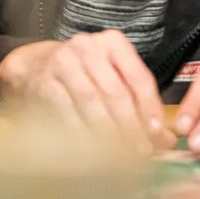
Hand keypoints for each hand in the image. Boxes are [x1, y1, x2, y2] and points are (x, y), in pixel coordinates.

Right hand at [0, 31, 175, 151]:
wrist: (34, 65)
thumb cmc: (82, 74)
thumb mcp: (113, 79)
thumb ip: (139, 105)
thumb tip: (165, 140)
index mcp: (113, 43)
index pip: (139, 78)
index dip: (150, 109)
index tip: (156, 134)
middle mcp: (88, 47)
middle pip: (116, 92)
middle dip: (130, 125)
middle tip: (140, 151)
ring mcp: (63, 62)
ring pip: (91, 102)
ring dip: (107, 131)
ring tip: (119, 155)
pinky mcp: (44, 83)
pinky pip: (66, 112)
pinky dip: (81, 133)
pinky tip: (92, 150)